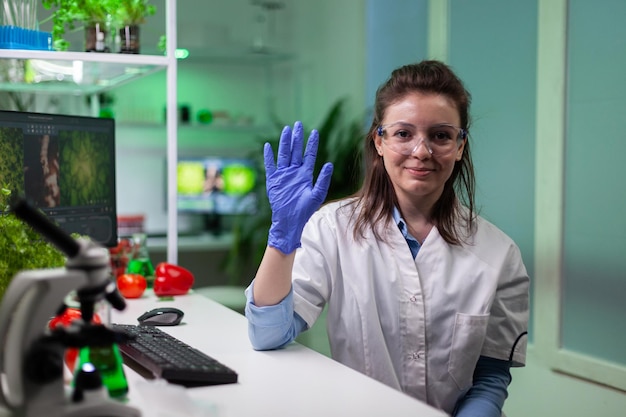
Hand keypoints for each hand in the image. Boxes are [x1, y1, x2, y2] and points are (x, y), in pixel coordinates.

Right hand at [264, 121, 333, 253]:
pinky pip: (270, 166)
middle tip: (299, 124)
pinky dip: (269, 156)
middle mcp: (294, 172)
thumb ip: (323, 179)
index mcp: (305, 174)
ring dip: (285, 142)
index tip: (314, 132)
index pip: (309, 155)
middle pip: (295, 151)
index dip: (311, 144)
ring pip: (284, 154)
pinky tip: (268, 146)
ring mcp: (283, 175)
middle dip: (297, 137)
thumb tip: (329, 164)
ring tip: (287, 130)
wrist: (289, 221)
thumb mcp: (317, 195)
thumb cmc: (304, 210)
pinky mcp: (273, 180)